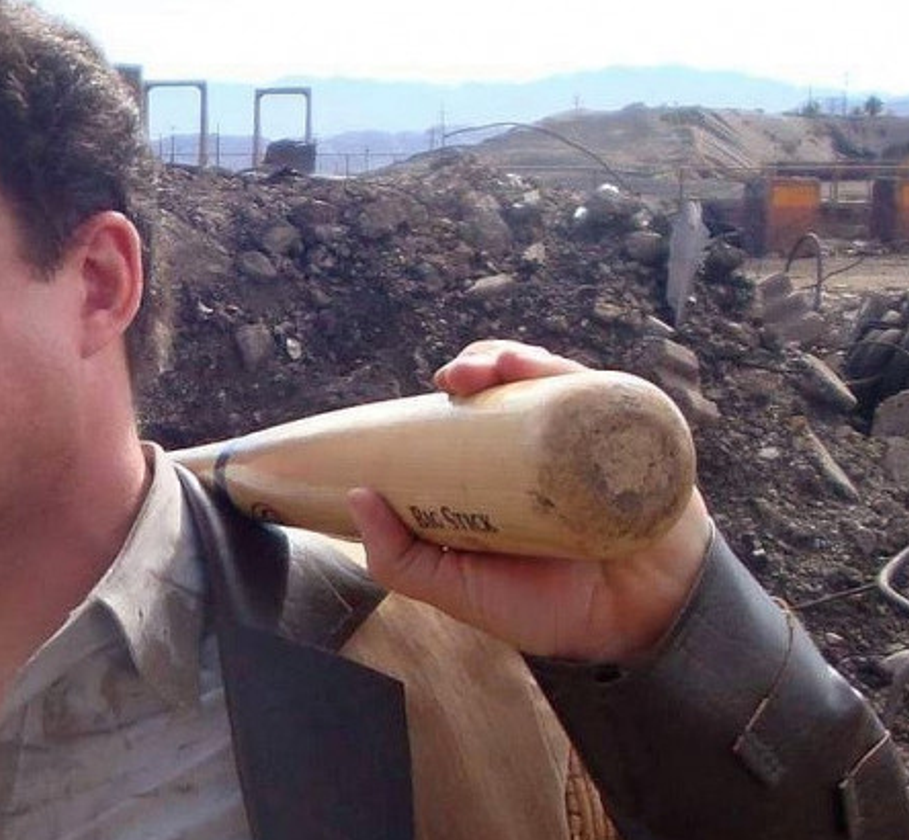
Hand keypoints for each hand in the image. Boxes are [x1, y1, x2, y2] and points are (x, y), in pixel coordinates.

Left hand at [351, 340, 712, 661]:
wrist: (633, 632)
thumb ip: (399, 559)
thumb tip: (356, 497)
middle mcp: (545, 450)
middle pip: (508, 388)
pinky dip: (575, 377)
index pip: (471, 415)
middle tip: (453, 380)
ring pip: (551, 382)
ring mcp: (590, 442)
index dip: (448, 393)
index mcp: (502, 474)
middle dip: (477, 367)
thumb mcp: (457, 589)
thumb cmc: (546, 610)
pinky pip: (607, 397)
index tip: (427, 393)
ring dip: (518, 360)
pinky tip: (547, 373)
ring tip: (493, 370)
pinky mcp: (636, 442)